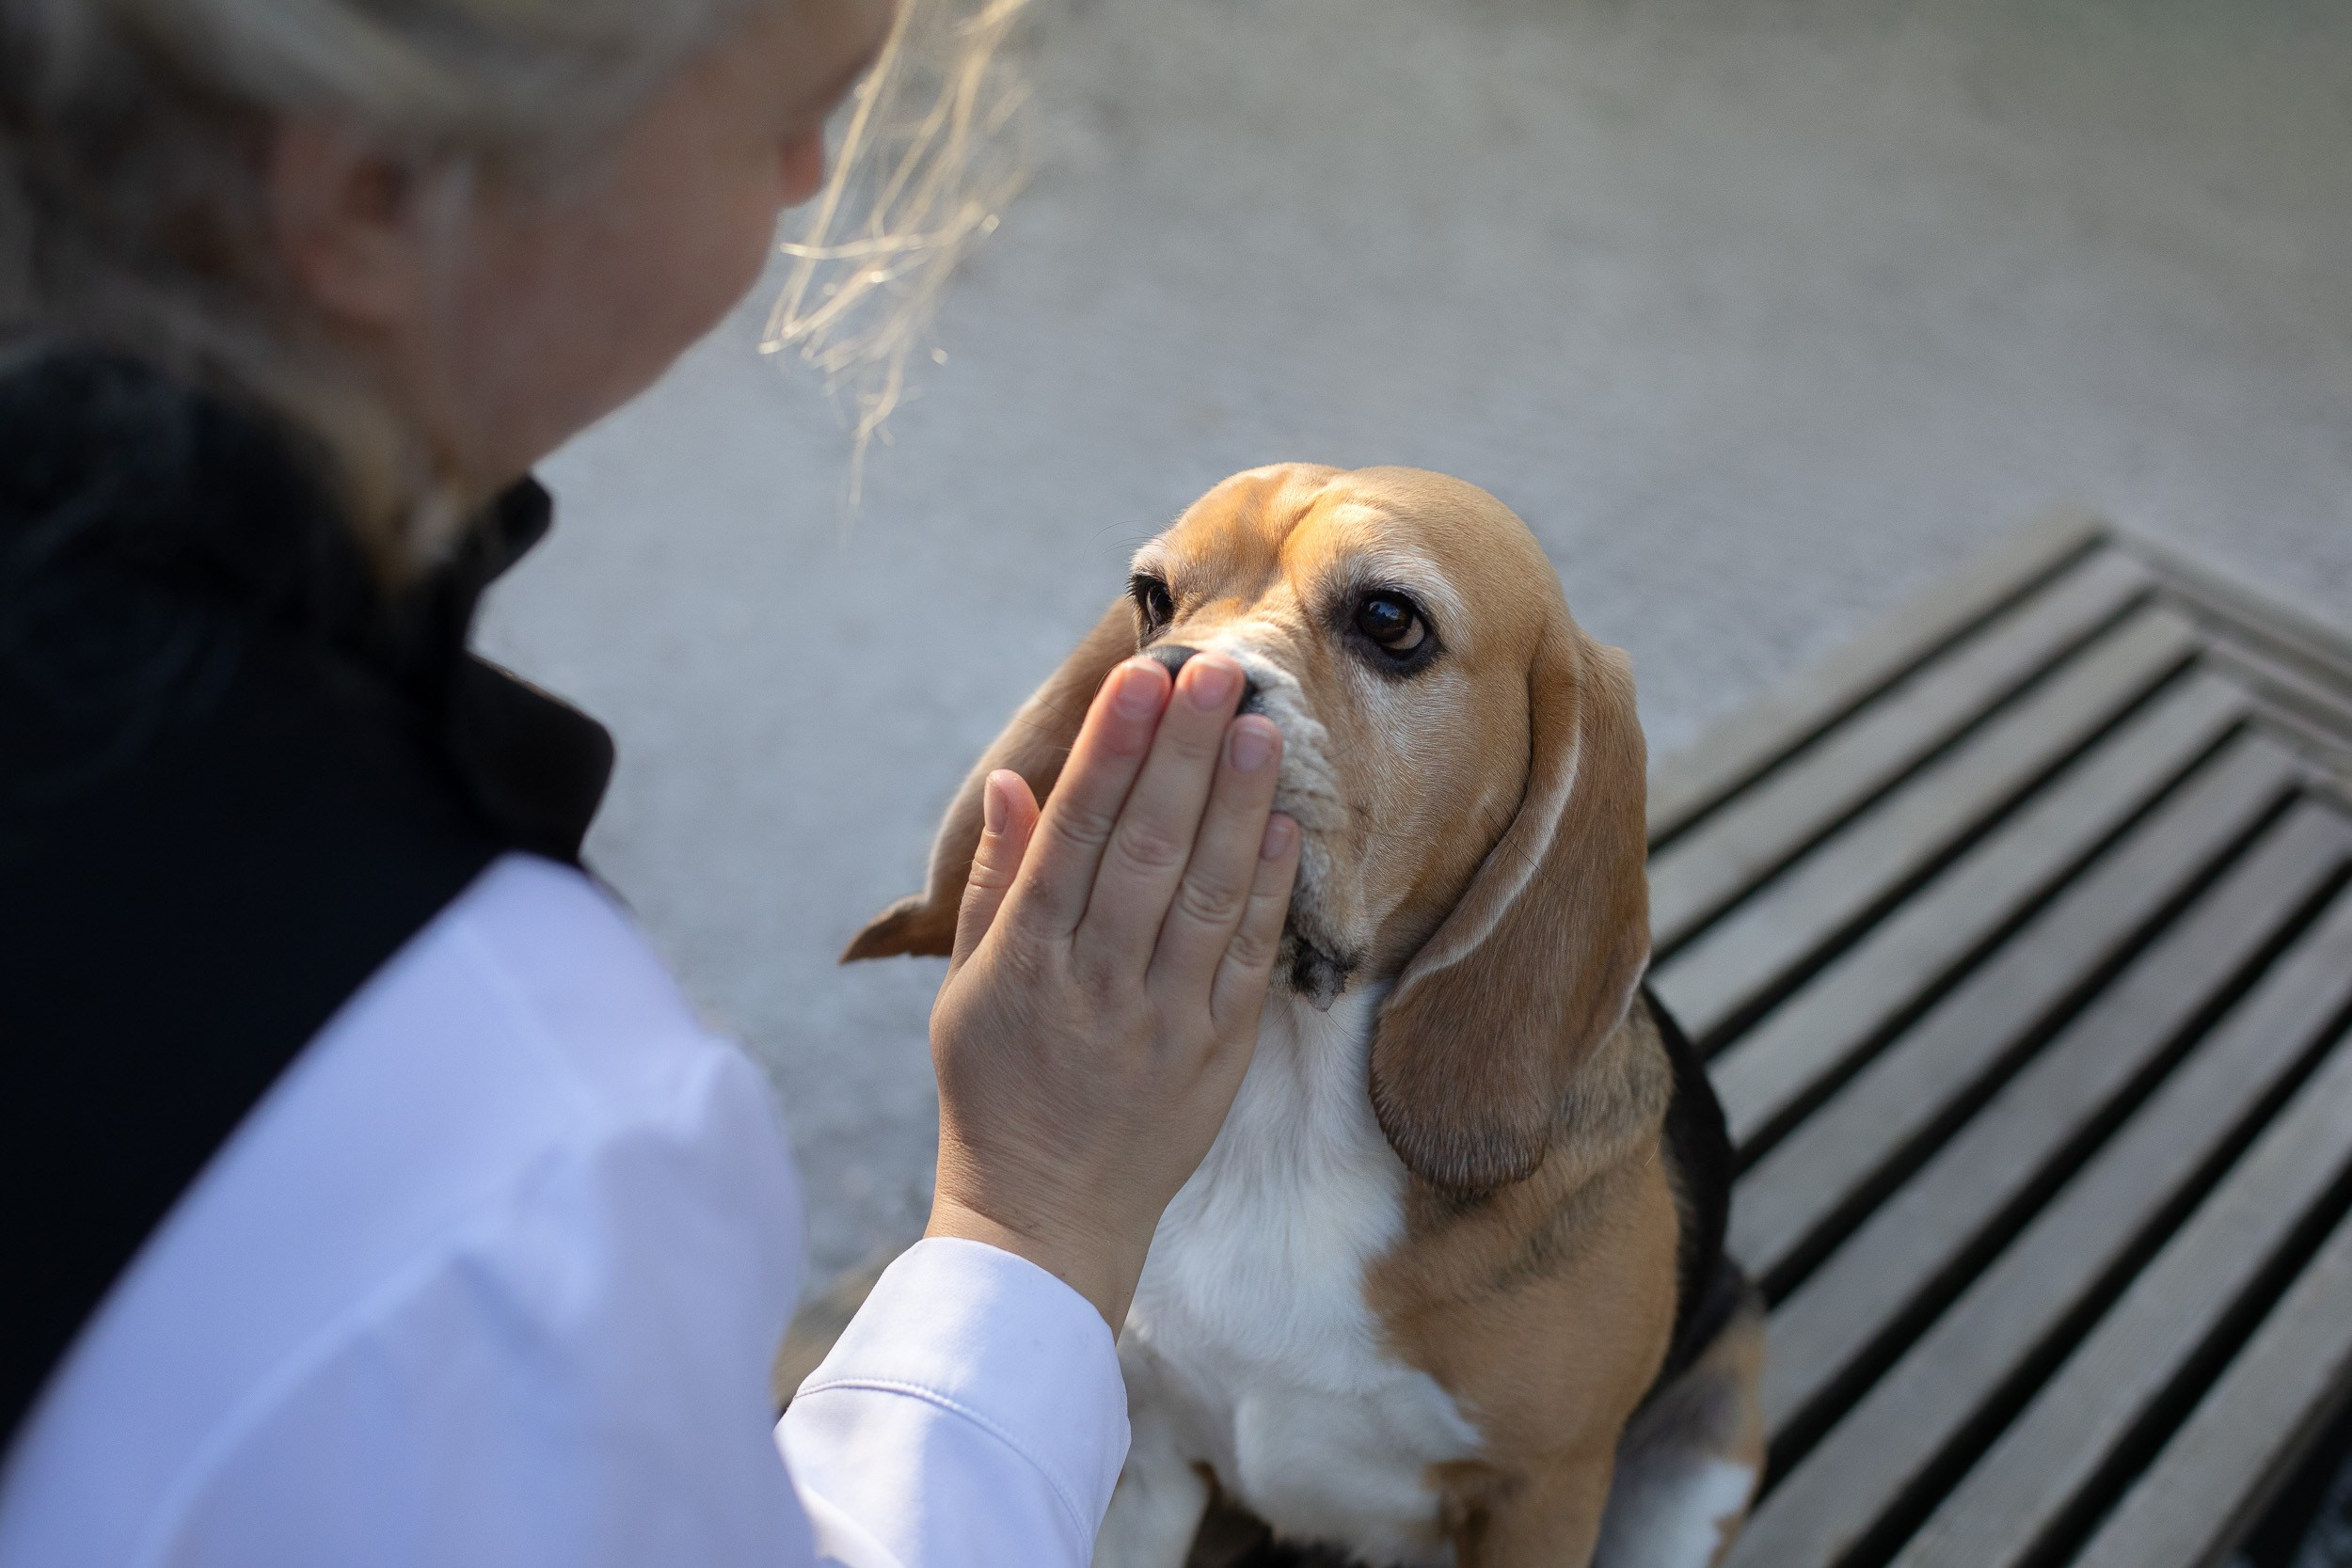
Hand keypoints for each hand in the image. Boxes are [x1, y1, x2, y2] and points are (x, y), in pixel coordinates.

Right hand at [923, 653, 1300, 1327]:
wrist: (1042, 1221)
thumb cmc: (994, 1093)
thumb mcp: (964, 988)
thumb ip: (993, 882)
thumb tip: (1015, 782)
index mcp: (1026, 960)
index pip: (1076, 833)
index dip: (1111, 751)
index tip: (1142, 679)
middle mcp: (1096, 982)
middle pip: (1149, 846)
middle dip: (1184, 751)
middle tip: (1218, 668)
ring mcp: (1162, 1019)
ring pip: (1206, 892)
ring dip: (1237, 803)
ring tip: (1261, 723)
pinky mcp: (1215, 1055)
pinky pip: (1248, 958)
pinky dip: (1267, 890)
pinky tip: (1286, 824)